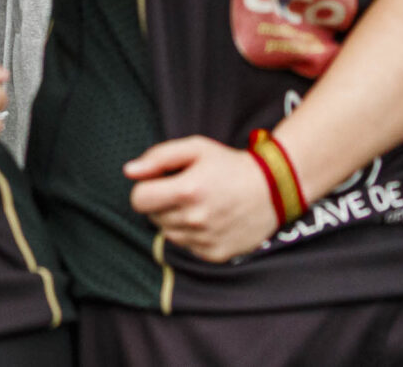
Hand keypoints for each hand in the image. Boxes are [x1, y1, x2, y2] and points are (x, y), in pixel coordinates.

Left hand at [125, 135, 278, 262]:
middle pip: (152, 217)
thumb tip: (129, 171)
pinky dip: (191, 235)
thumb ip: (158, 157)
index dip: (145, 189)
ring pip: (167, 233)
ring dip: (175, 220)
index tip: (160, 182)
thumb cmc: (229, 165)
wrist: (273, 190)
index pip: (138, 200)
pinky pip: (187, 246)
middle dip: (161, 203)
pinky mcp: (216, 255)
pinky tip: (209, 220)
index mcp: (187, 190)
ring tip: (198, 205)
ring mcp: (206, 239)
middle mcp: (195, 219)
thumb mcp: (195, 148)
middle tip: (184, 191)